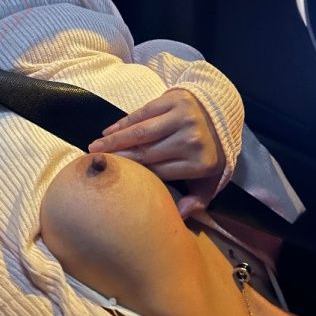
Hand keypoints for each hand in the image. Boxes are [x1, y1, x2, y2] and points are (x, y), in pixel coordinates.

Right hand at [88, 88, 224, 218]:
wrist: (220, 111)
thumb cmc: (208, 150)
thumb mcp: (211, 178)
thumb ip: (198, 199)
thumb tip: (181, 215)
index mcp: (201, 164)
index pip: (159, 172)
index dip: (134, 175)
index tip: (114, 178)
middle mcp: (192, 140)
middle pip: (147, 152)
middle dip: (119, 158)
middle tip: (96, 162)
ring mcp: (184, 117)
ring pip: (141, 132)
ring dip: (114, 140)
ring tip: (95, 147)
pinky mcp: (175, 100)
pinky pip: (143, 113)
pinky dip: (124, 122)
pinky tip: (109, 131)